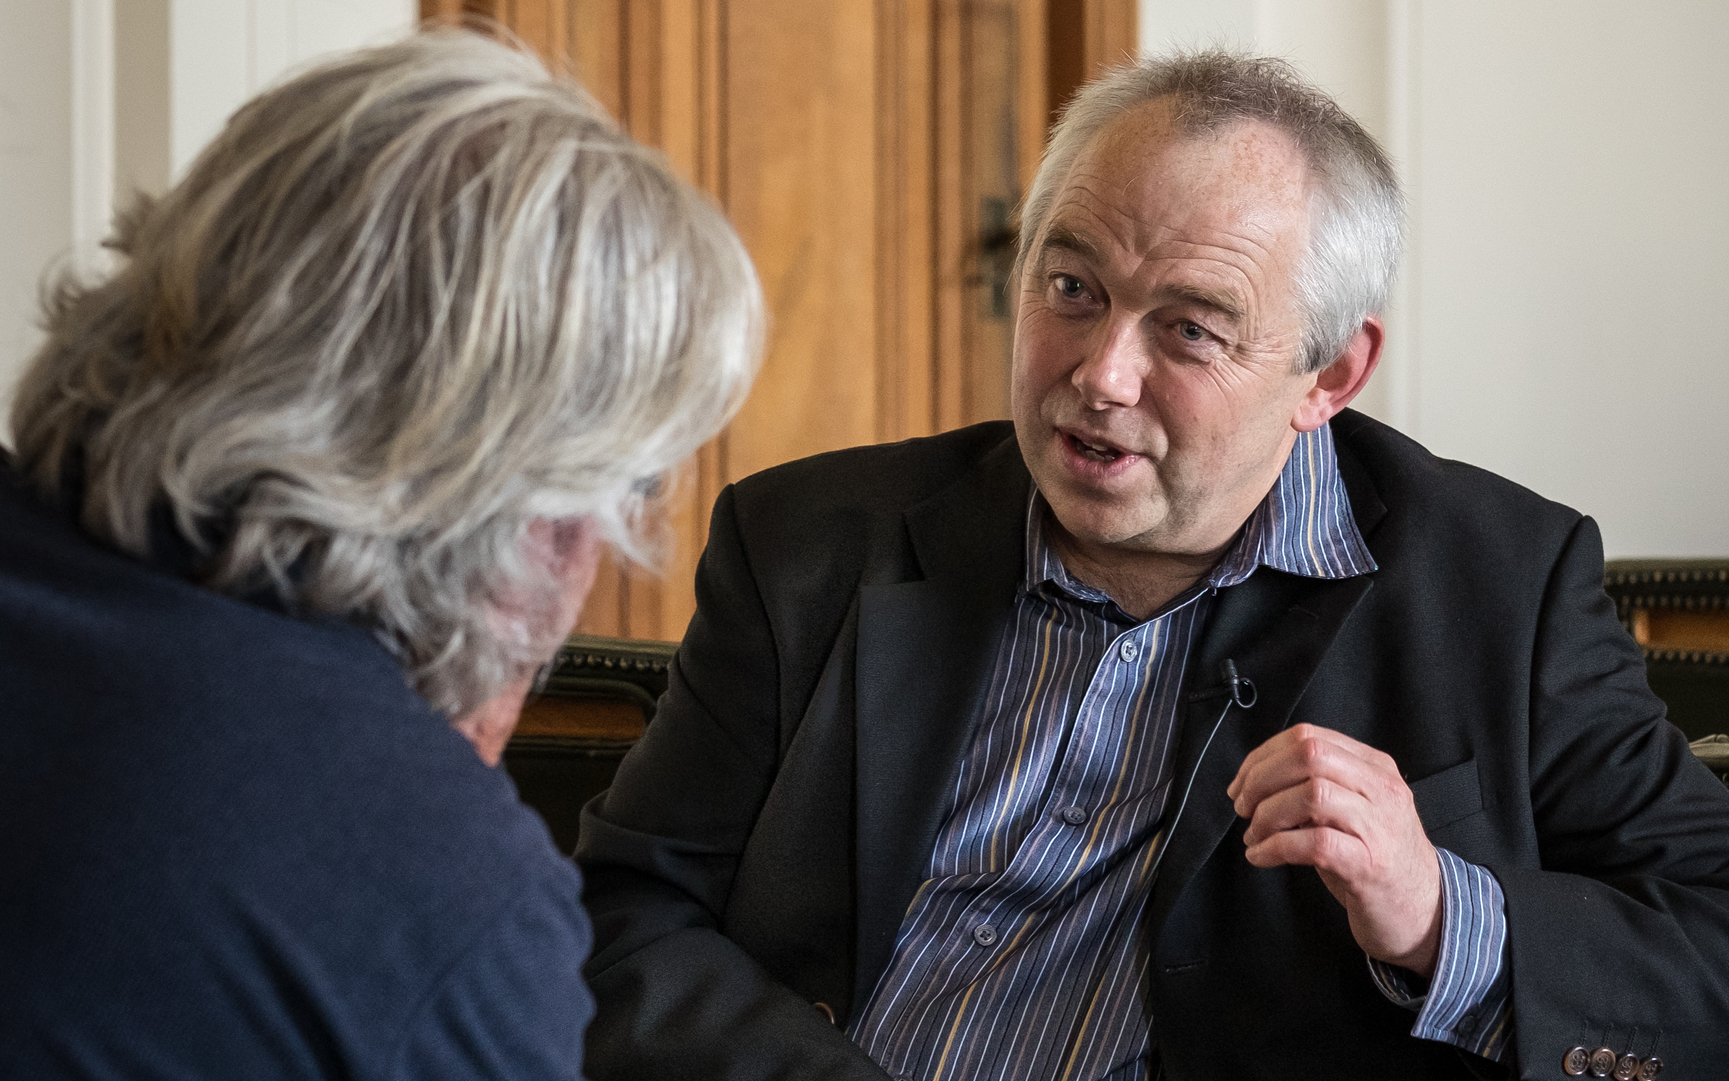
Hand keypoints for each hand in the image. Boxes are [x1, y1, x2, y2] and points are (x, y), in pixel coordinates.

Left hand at [1225, 724, 1442, 976]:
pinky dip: (1275, 847)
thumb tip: (1256, 780)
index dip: (1264, 756)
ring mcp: (1379, 826)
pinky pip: (1314, 843)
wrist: (1426, 911)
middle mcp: (1381, 789)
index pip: (1309, 737)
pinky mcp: (1369, 865)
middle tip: (1242, 806)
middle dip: (1262, 778)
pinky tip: (1261, 857)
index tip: (1242, 782)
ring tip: (1254, 835)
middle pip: (1309, 756)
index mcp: (1375, 767)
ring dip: (1267, 815)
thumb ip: (1318, 785)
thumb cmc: (1377, 859)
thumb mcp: (1354, 809)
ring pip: (1311, 794)